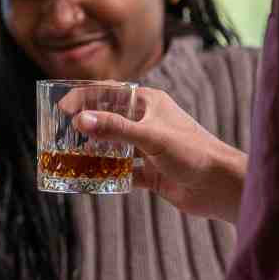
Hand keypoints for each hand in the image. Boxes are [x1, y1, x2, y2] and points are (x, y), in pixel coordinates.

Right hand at [73, 87, 246, 222]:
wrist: (220, 187)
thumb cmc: (192, 152)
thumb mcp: (151, 137)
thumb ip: (115, 129)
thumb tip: (79, 120)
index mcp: (148, 103)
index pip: (110, 92)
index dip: (84, 97)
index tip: (61, 108)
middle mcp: (146, 123)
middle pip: (108, 119)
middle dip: (84, 126)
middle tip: (58, 135)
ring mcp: (147, 149)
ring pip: (112, 147)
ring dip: (93, 152)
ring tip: (68, 157)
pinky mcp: (150, 173)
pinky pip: (121, 172)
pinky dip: (106, 176)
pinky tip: (90, 181)